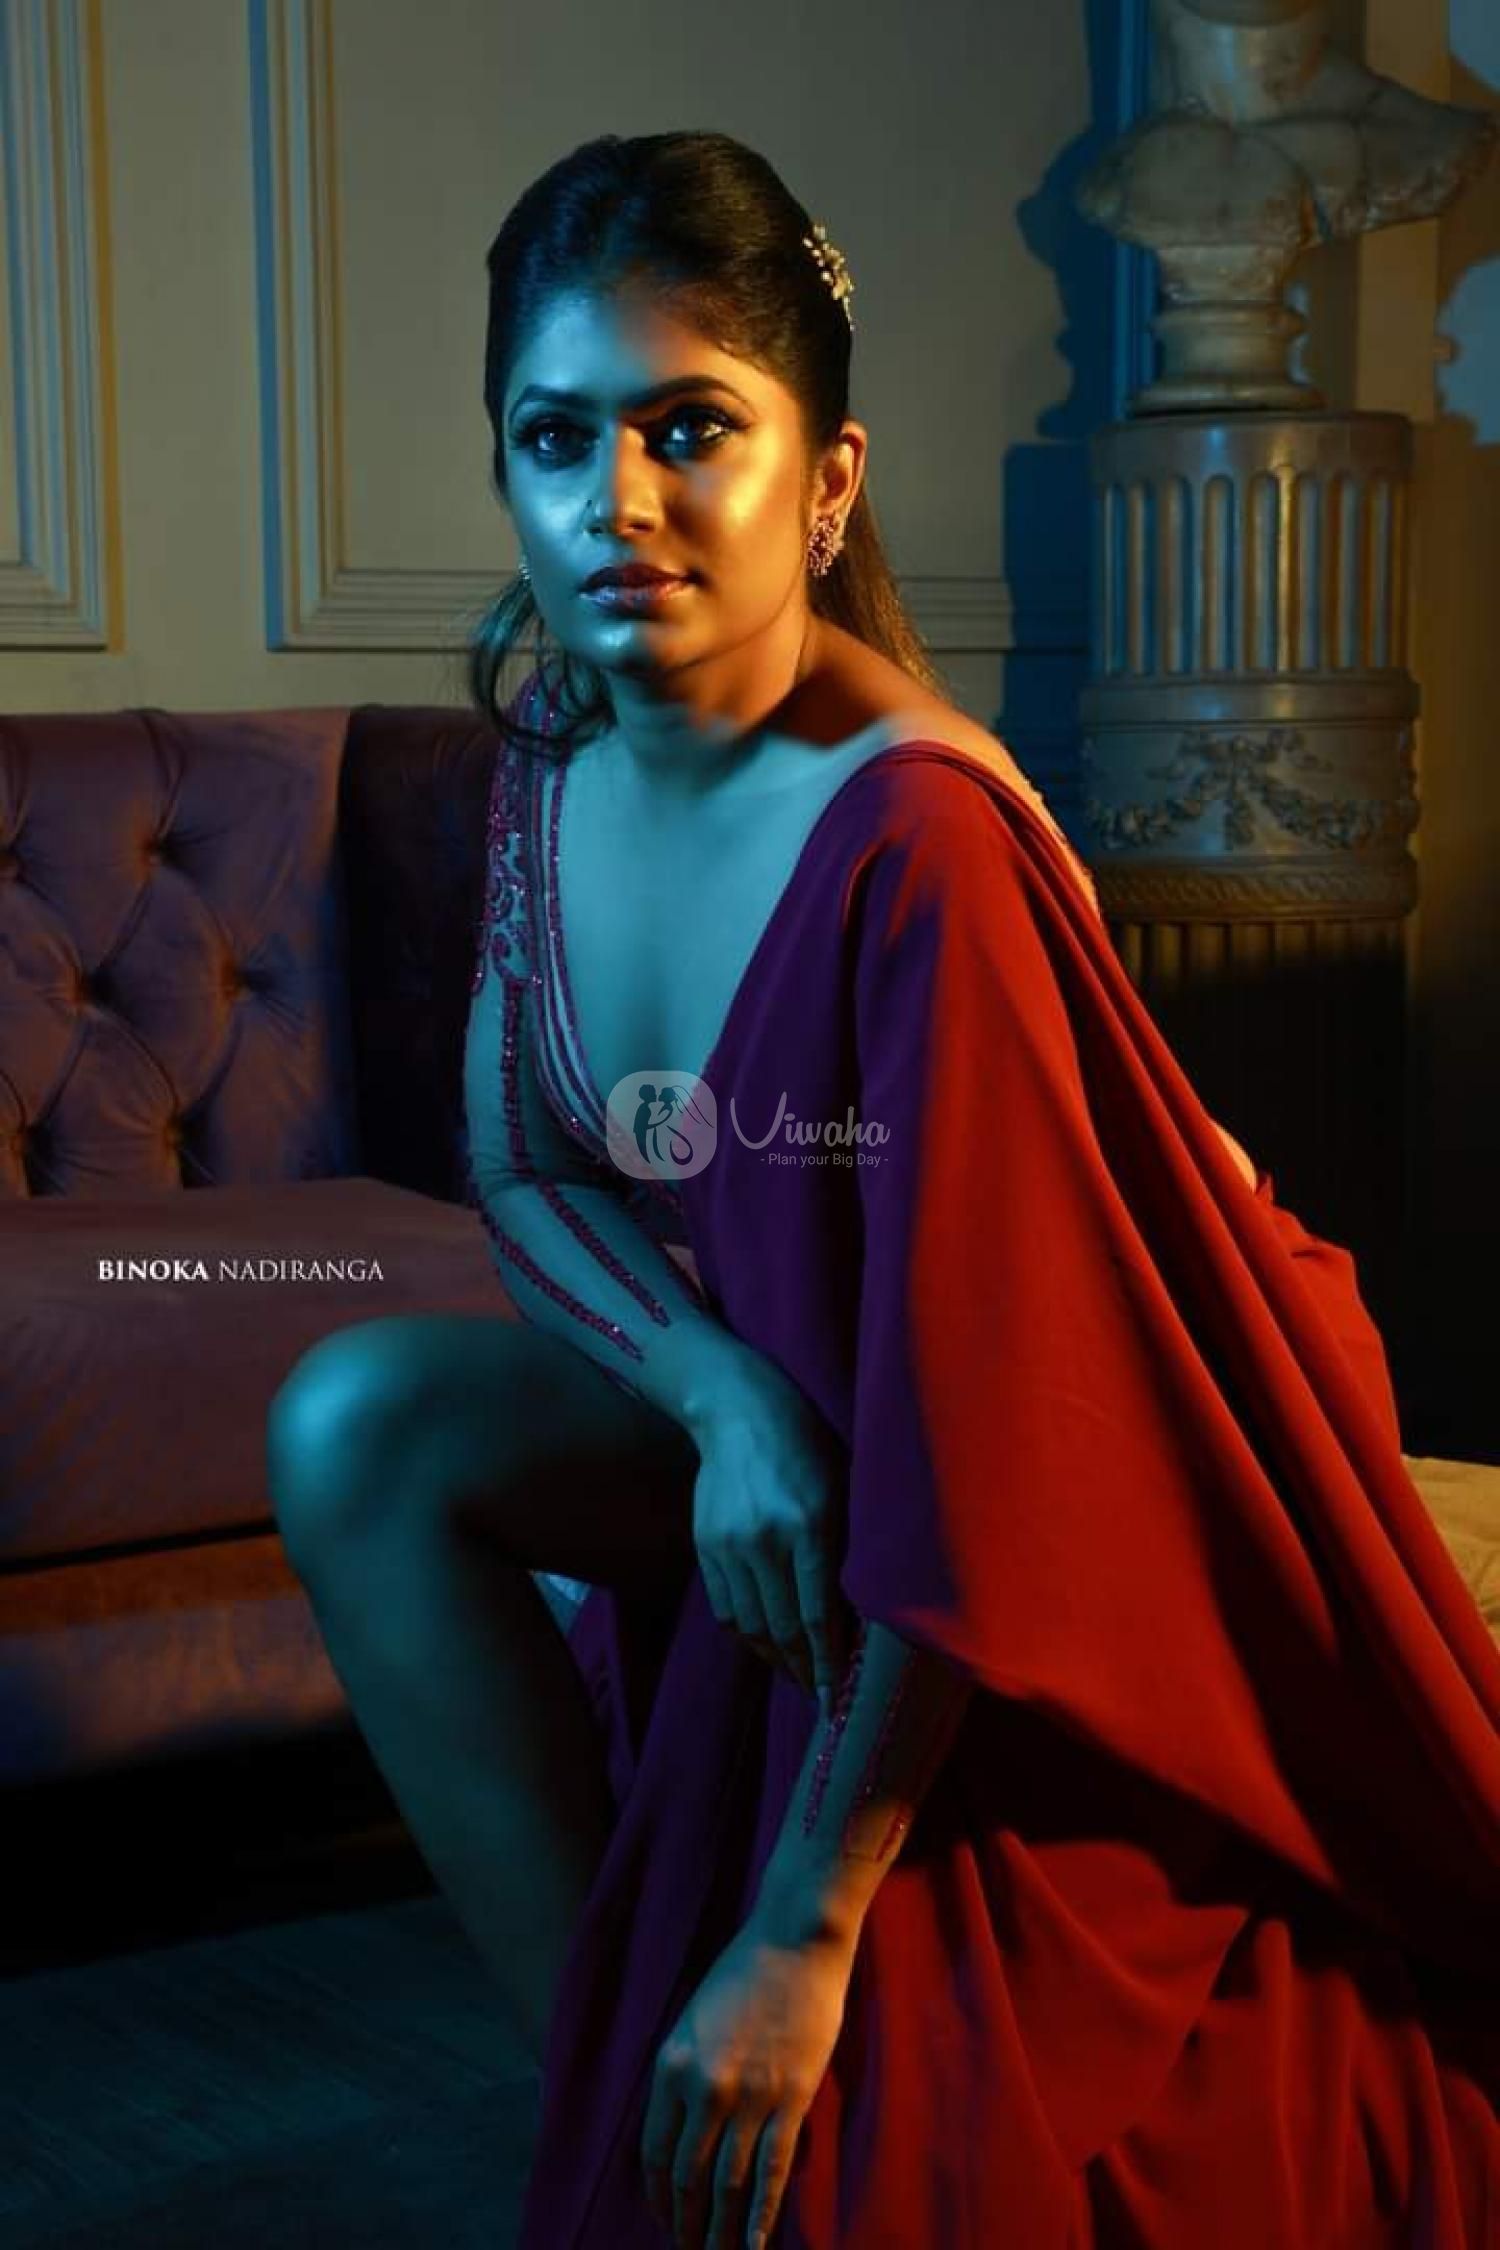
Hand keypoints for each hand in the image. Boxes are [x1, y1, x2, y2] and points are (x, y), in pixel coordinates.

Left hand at [640, 1914, 853, 2247]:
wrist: (794, 1938)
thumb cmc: (744, 1971)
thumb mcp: (694, 2020)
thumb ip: (684, 2073)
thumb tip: (683, 2129)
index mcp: (671, 2066)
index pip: (655, 2152)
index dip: (658, 2195)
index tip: (663, 2219)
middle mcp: (704, 2088)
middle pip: (688, 2177)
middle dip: (686, 2223)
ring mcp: (750, 2096)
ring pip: (729, 2183)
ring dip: (721, 2230)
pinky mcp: (791, 2098)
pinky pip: (773, 2169)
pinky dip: (763, 2213)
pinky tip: (757, 2243)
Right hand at [689, 1367, 854, 1710]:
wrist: (737, 1410)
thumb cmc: (806, 1444)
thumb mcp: (841, 1487)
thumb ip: (844, 1547)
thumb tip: (855, 1611)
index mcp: (807, 1526)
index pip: (816, 1615)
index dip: (827, 1663)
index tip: (836, 1698)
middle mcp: (764, 1542)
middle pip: (781, 1628)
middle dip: (802, 1668)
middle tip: (818, 1695)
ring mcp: (729, 1545)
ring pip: (749, 1624)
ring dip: (772, 1656)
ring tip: (793, 1672)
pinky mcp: (705, 1545)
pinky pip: (724, 1606)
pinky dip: (744, 1632)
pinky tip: (762, 1641)